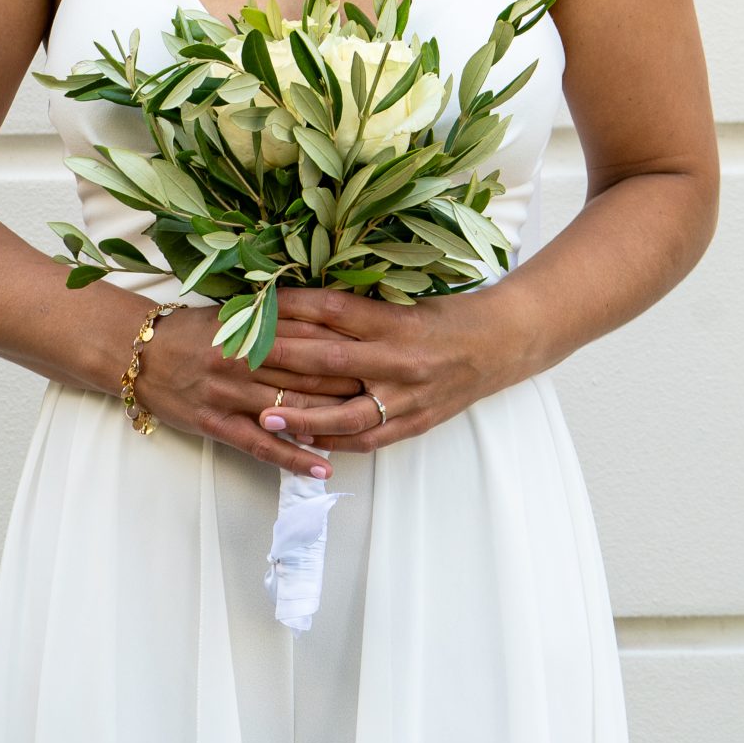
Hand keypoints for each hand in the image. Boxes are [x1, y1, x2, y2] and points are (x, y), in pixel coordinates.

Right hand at [133, 304, 362, 478]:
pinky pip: (261, 445)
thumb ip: (277, 317)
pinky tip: (322, 467)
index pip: (310, 336)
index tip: (378, 352)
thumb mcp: (234, 314)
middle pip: (308, 374)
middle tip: (386, 390)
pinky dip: (294, 457)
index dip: (347, 346)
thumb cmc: (191, 330)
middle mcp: (243, 360)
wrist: (137, 352)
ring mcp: (229, 394)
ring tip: (368, 430)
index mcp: (251, 328)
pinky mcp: (216, 424)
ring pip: (290, 410)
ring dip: (331, 421)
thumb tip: (328, 317)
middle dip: (349, 382)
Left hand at [252, 283, 534, 452]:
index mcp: (396, 320)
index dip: (291, 307)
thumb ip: (362, 310)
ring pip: (345, 413)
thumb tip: (304, 309)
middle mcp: (399, 359)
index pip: (332, 310)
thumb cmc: (452, 314)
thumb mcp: (408, 300)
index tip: (256, 305)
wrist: (505, 341)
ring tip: (265, 416)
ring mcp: (408, 396)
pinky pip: (370, 438)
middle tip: (238, 359)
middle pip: (328, 360)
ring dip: (302, 416)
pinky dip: (337, 442)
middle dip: (280, 359)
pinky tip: (308, 441)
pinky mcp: (416, 421)